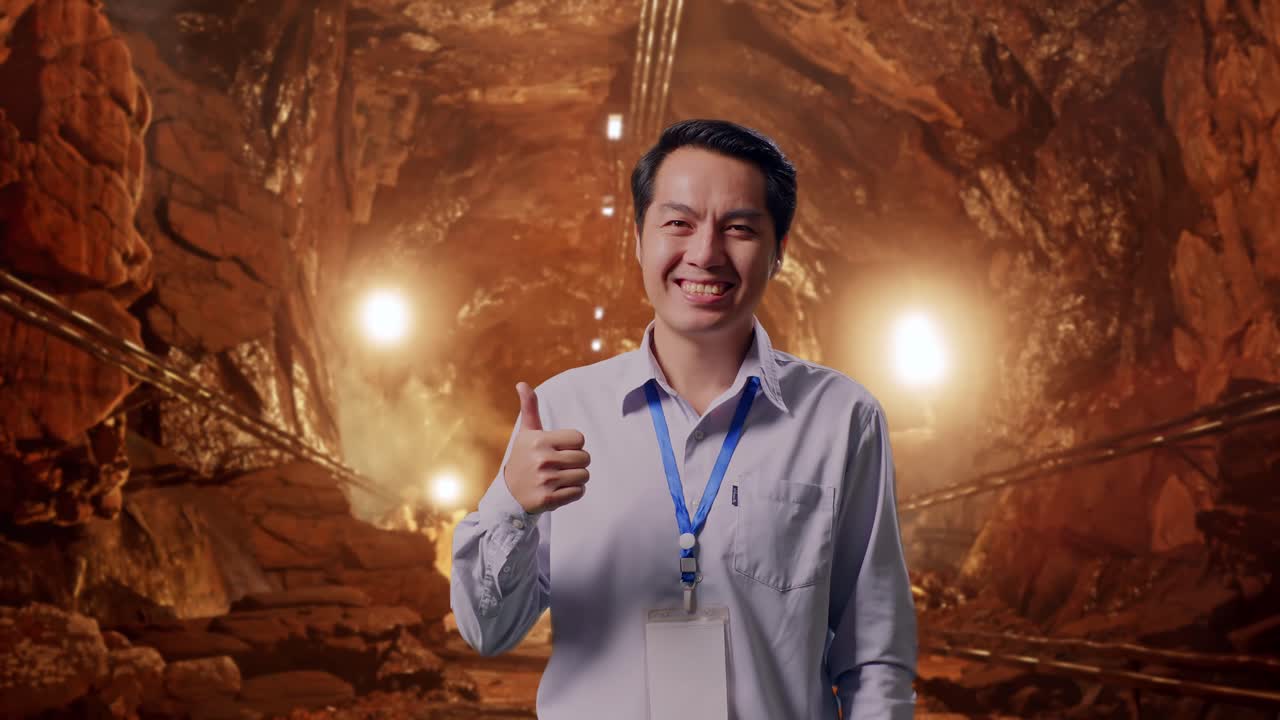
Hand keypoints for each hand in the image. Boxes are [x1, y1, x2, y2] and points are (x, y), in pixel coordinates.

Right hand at [503, 382, 590, 513]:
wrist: (509, 494)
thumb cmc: (523, 459)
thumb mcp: (526, 433)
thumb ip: (529, 408)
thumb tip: (522, 384)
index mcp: (539, 440)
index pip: (580, 439)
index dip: (574, 445)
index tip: (560, 450)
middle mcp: (542, 459)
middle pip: (585, 458)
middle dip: (577, 462)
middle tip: (561, 466)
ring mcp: (546, 481)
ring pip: (584, 476)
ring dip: (577, 478)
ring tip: (560, 478)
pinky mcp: (549, 500)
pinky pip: (579, 492)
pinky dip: (574, 492)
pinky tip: (560, 490)